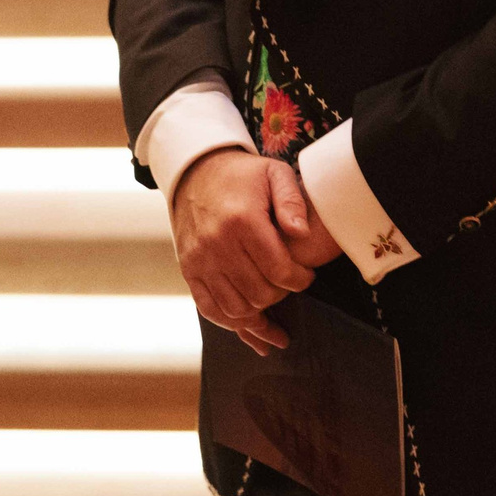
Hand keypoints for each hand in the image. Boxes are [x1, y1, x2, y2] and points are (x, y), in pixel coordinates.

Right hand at [171, 151, 318, 354]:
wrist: (196, 173)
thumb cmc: (243, 176)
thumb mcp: (274, 174)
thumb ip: (292, 201)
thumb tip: (302, 233)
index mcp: (242, 220)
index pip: (279, 271)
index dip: (301, 280)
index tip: (306, 275)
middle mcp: (217, 243)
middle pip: (259, 294)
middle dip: (282, 295)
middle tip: (288, 284)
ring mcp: (200, 259)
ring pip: (236, 308)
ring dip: (259, 313)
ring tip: (274, 309)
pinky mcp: (189, 269)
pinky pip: (209, 308)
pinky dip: (231, 321)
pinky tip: (251, 322)